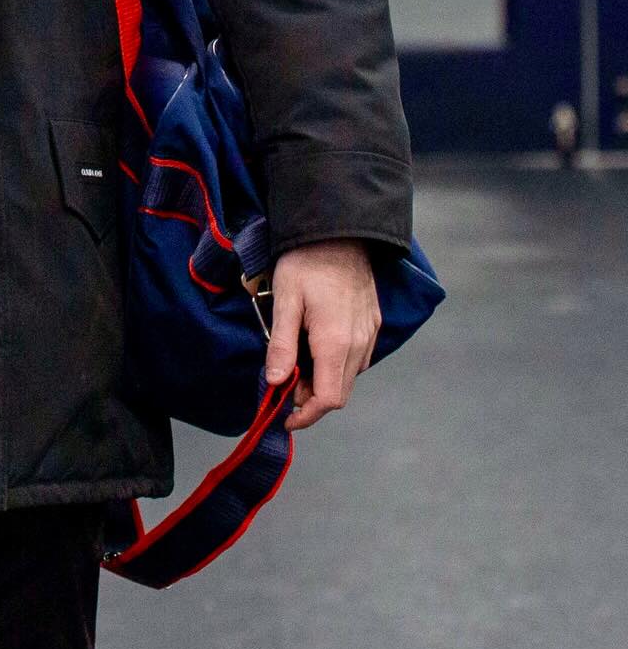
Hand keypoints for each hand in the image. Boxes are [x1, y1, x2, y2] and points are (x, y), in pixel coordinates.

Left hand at [264, 240, 380, 432]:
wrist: (340, 231)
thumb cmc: (306, 262)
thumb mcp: (284, 300)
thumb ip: (281, 344)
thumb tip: (275, 382)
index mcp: (336, 342)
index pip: (328, 399)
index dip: (306, 415)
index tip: (285, 417)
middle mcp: (359, 344)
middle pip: (339, 392)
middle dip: (310, 397)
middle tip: (283, 383)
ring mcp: (369, 334)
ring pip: (349, 376)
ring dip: (323, 380)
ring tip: (295, 362)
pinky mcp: (373, 324)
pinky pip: (357, 357)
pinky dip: (336, 363)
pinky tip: (315, 346)